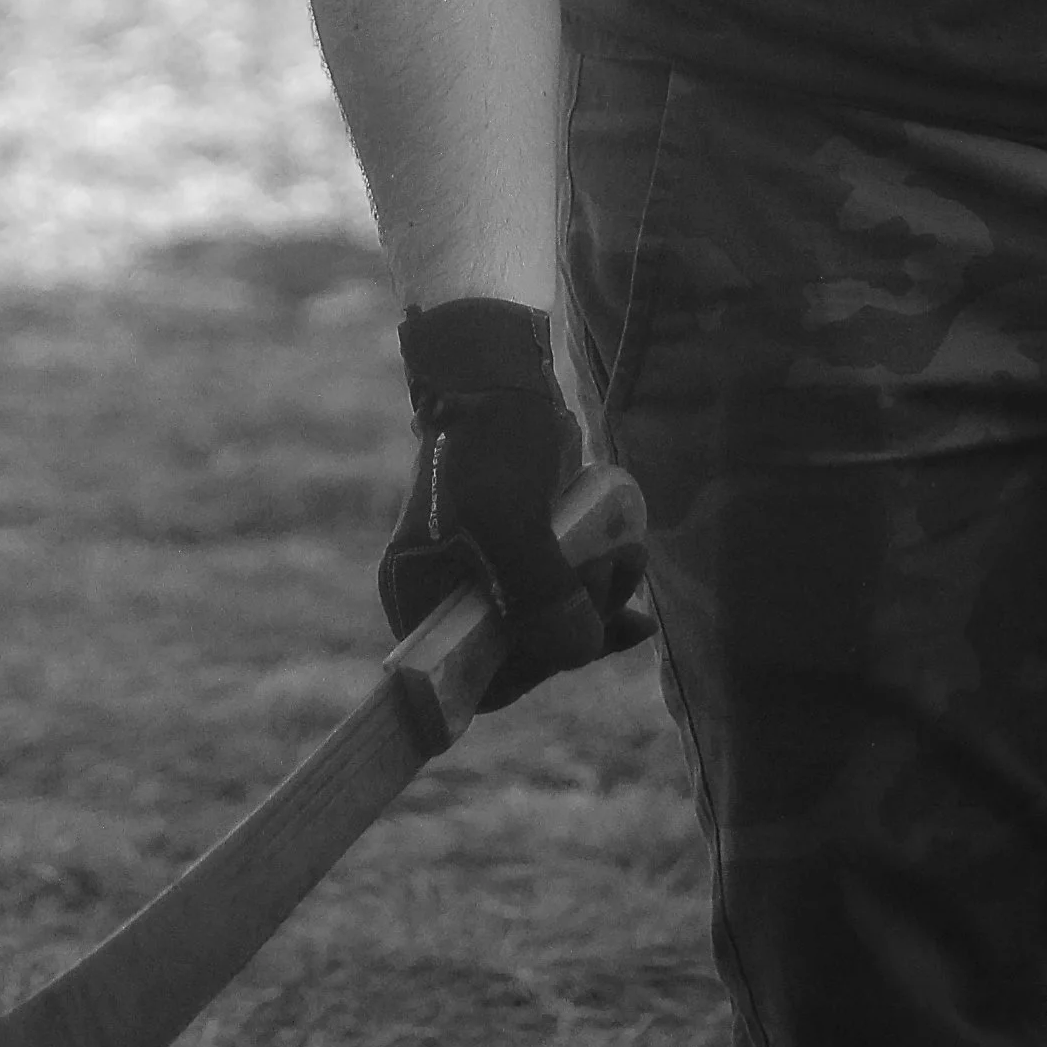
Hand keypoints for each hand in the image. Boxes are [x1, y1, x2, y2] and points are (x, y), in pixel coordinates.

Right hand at [380, 299, 654, 704]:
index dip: (532, 669)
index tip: (578, 632)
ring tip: (627, 558)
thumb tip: (578, 652)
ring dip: (597, 602)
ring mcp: (485, 572)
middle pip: (521, 651)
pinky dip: (598, 589)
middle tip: (614, 577)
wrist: (500, 370)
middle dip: (576, 624)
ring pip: (549, 621)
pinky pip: (561, 592)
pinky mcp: (520, 550)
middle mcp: (447, 594)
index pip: (473, 677)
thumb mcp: (510, 518)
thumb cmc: (492, 439)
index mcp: (419, 598)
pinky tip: (628, 571)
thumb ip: (539, 593)